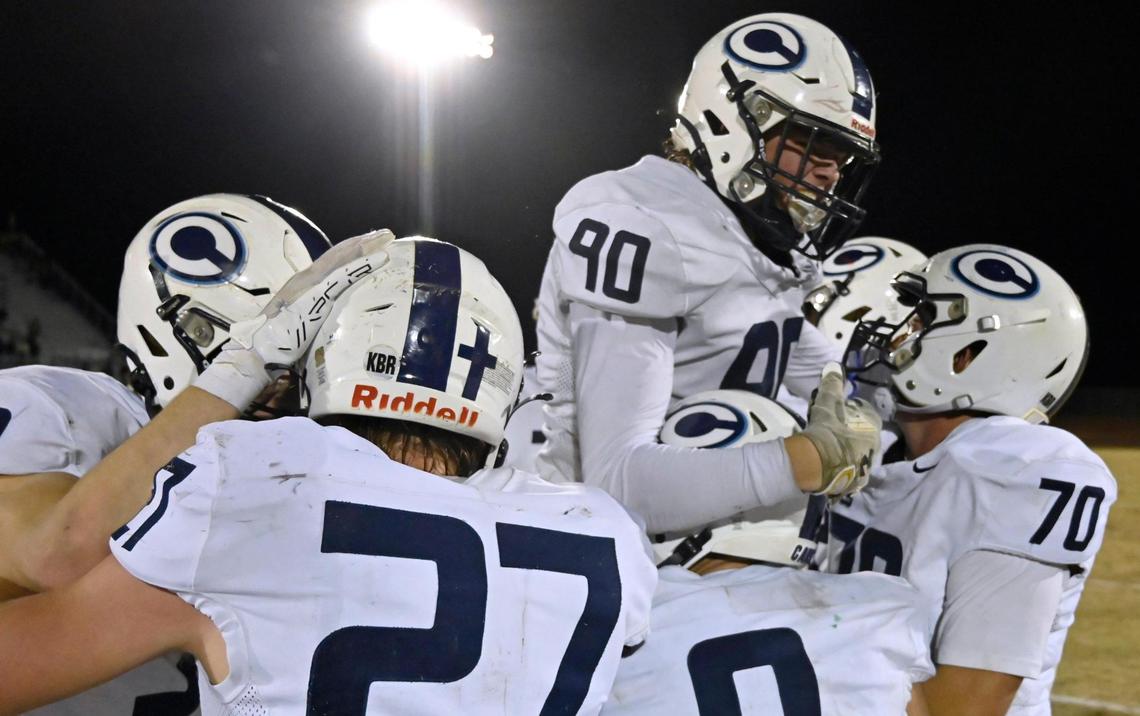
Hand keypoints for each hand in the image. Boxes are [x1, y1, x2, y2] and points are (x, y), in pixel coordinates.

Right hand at [193, 229, 394, 407]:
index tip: (372, 245)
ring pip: (344, 259)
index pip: (334, 263)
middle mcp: (308, 279)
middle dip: (364, 243)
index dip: (352, 252)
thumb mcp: (304, 325)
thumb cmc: (280, 343)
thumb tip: (329, 323)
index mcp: (306, 285)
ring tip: (386, 237)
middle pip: (340, 255)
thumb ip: (316, 318)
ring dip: (367, 247)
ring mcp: (312, 285)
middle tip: (386, 234)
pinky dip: (364, 264)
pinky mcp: (317, 295)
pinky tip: (381, 257)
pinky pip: (345, 275)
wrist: (259, 350)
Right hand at [799, 362, 880, 495]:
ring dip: (846, 447)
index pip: (865, 411)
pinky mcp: (857, 480)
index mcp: (873, 424)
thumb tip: (834, 366)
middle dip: (849, 428)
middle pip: (863, 432)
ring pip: (858, 451)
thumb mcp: (828, 403)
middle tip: (831, 426)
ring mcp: (867, 464)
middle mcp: (876, 445)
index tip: (837, 408)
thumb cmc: (828, 429)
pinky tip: (830, 462)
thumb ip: (832, 384)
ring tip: (829, 445)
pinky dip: (843, 464)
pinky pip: (851, 468)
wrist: (820, 464)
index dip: (850, 407)